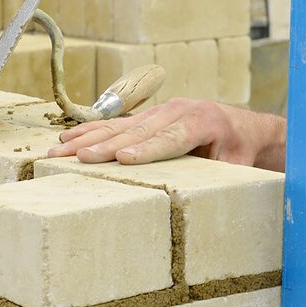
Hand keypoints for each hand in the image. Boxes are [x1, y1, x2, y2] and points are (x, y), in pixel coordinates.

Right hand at [46, 98, 286, 169]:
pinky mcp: (150, 115)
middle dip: (105, 145)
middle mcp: (179, 110)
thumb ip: (218, 176)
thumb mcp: (238, 166)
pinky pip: (118, 122)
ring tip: (60, 149)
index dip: (146, 148)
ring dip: (88, 138)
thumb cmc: (241, 153)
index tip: (122, 158)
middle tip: (78, 158)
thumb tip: (197, 197)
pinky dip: (91, 130)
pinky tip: (69, 137)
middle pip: (138, 130)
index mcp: (204, 121)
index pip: (170, 138)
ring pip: (122, 124)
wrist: (246, 128)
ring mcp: (162, 110)